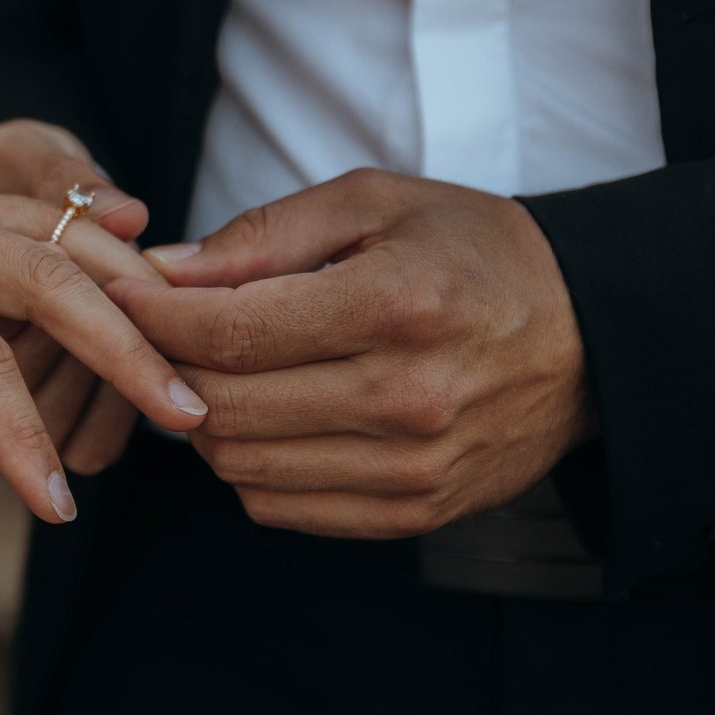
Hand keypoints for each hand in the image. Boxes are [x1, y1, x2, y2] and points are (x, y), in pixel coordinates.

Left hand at [0, 47, 208, 539]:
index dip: (20, 437)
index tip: (55, 507)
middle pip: (52, 277)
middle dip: (126, 348)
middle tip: (188, 415)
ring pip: (55, 236)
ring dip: (123, 290)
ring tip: (182, 352)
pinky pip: (28, 221)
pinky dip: (89, 251)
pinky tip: (127, 281)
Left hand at [108, 169, 590, 539]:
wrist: (589, 334)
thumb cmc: (475, 251)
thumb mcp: (377, 203)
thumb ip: (265, 234)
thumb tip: (166, 273)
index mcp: (393, 305)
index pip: (226, 333)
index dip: (152, 316)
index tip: (125, 294)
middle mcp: (404, 397)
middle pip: (223, 406)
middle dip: (165, 368)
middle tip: (155, 334)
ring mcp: (411, 467)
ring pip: (241, 466)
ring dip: (202, 422)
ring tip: (211, 373)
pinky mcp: (414, 512)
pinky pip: (283, 508)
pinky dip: (249, 467)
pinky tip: (261, 419)